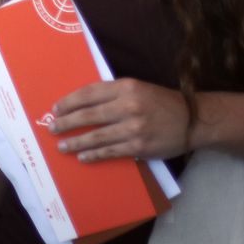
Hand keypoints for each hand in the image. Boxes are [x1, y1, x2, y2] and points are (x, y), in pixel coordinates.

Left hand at [49, 78, 188, 161]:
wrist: (191, 120)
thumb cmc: (159, 102)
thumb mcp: (137, 87)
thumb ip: (112, 93)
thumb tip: (80, 104)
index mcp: (126, 87)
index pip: (89, 94)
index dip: (69, 102)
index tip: (55, 109)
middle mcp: (128, 106)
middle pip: (88, 116)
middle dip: (66, 123)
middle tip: (52, 129)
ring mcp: (134, 128)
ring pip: (96, 136)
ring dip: (75, 142)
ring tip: (62, 146)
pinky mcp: (139, 147)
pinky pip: (110, 152)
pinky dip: (94, 154)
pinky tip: (82, 157)